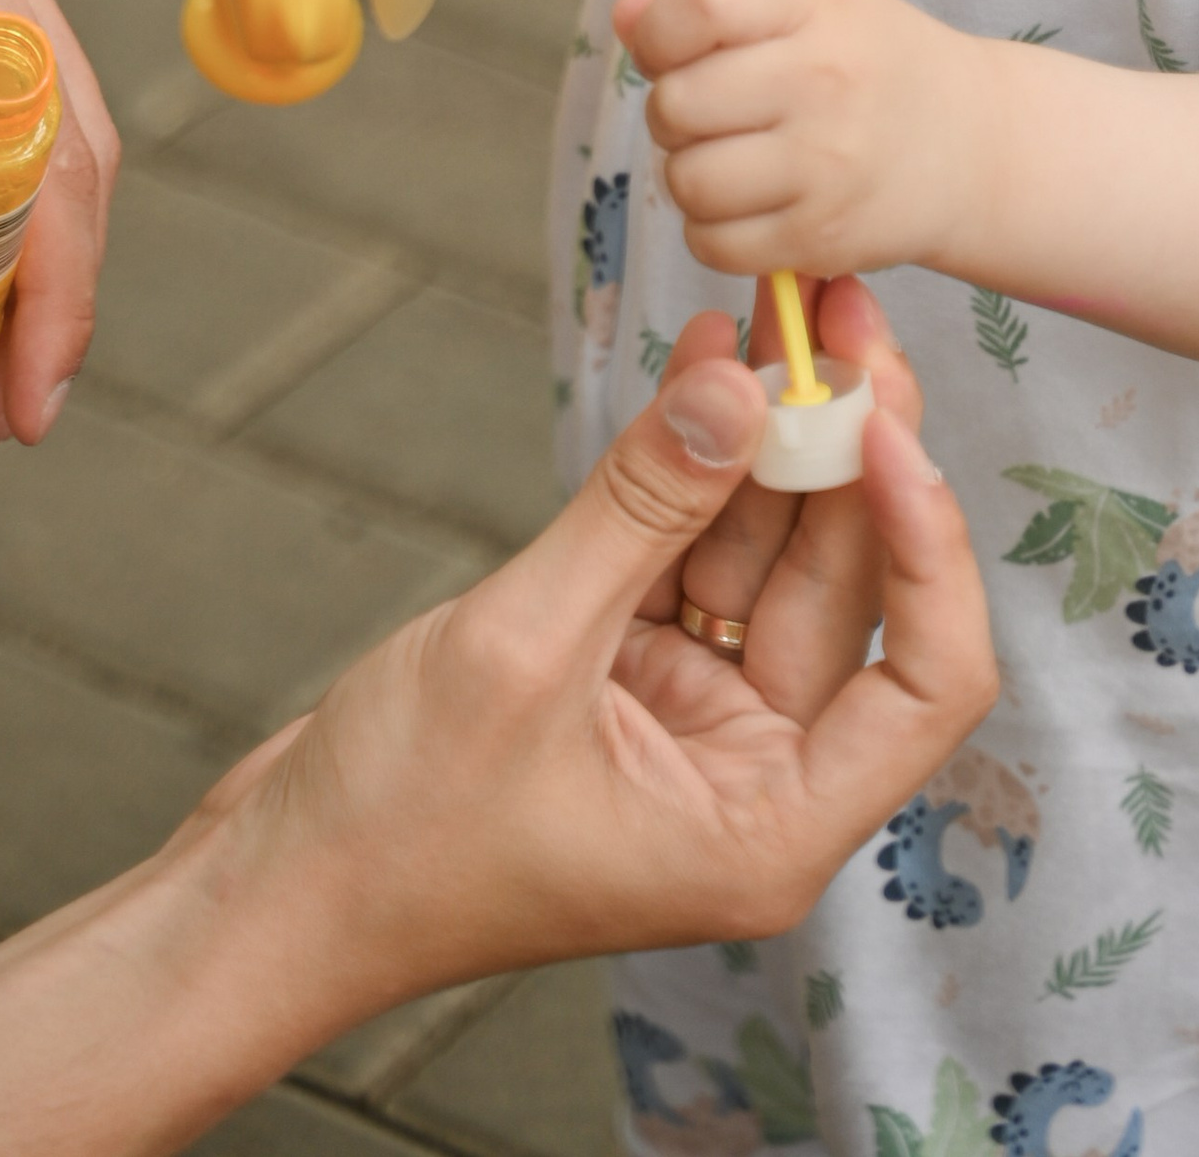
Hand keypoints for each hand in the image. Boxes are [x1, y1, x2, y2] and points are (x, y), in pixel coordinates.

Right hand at [205, 296, 989, 1007]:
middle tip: (836, 313)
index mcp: (768, 825)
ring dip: (773, 432)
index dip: (931, 544)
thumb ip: (644, 508)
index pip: (929, 683)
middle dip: (848, 443)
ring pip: (770, 554)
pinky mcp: (630, 674)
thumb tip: (740, 384)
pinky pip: (692, 550)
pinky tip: (707, 361)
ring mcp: (693, 722)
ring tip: (781, 309)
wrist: (267, 890)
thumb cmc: (390, 830)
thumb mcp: (524, 651)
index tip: (883, 422)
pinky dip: (699, 461)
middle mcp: (752, 777)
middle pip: (850, 589)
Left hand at [618, 0, 988, 285]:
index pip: (703, 2)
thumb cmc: (873, 61)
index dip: (664, 31)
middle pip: (676, 103)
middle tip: (714, 113)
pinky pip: (711, 244)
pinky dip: (714, 231)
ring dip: (691, 175)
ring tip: (732, 159)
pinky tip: (750, 204)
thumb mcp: (811, 1)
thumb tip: (625, 18)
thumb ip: (717, 1)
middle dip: (674, 112)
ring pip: (686, 181)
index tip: (676, 48)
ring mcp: (825, 165)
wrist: (973, 146)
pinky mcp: (822, 238)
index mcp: (815, 3)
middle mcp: (823, 80)